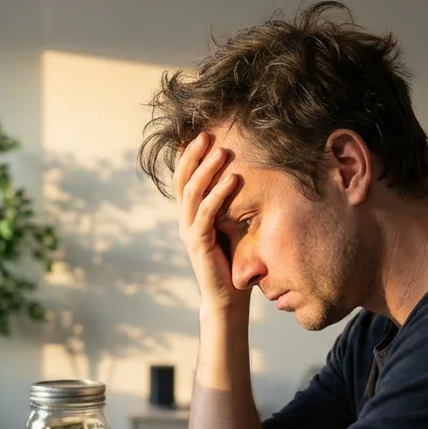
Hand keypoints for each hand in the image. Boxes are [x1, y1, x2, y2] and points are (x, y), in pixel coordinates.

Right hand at [176, 133, 247, 314]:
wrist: (228, 296)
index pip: (184, 178)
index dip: (188, 156)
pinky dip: (218, 195)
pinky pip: (206, 214)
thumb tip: (244, 174)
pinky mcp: (198, 244)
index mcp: (190, 214)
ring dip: (207, 169)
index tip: (198, 133)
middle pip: (183, 180)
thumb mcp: (230, 225)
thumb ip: (229, 204)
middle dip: (194, 155)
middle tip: (207, 134)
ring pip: (192, 193)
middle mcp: (185, 220)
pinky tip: (233, 179)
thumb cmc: (233, 260)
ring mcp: (189, 231)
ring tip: (222, 151)